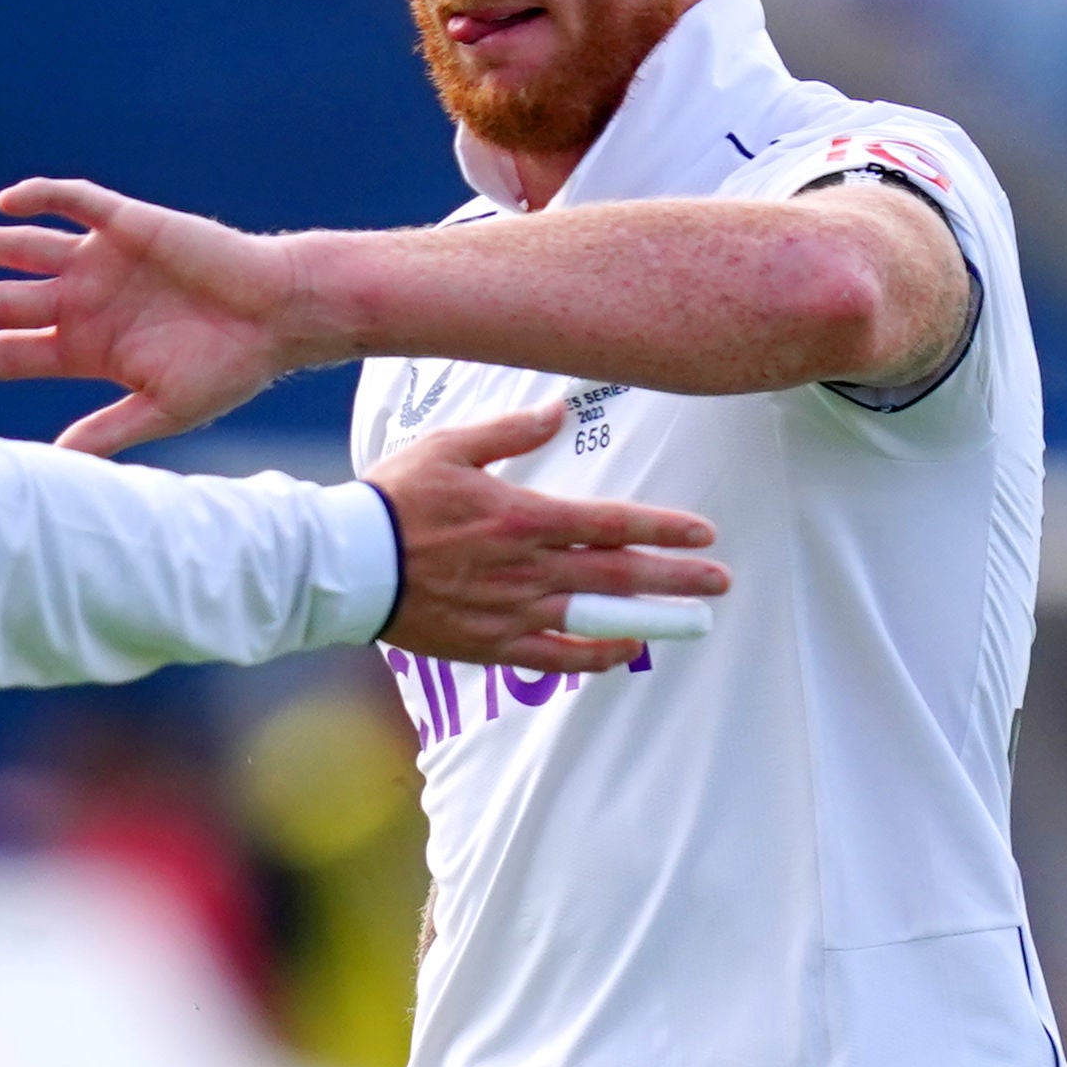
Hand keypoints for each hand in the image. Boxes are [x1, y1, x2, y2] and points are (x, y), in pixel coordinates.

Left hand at [0, 179, 318, 456]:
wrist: (280, 316)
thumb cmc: (230, 367)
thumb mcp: (164, 409)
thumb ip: (108, 431)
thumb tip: (56, 466)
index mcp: (88, 349)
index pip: (13, 353)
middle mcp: (85, 302)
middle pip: (4, 302)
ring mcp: (102, 261)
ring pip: (23, 248)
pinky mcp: (128, 224)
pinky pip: (76, 202)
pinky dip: (42, 197)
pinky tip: (7, 202)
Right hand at [374, 402, 726, 672]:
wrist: (346, 562)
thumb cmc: (394, 498)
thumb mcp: (449, 447)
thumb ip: (510, 431)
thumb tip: (560, 410)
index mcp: (522, 516)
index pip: (610, 524)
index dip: (662, 529)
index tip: (704, 534)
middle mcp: (526, 567)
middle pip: (616, 574)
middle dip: (674, 578)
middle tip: (720, 583)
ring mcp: (510, 610)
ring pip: (594, 616)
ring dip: (647, 618)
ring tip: (691, 622)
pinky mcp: (489, 643)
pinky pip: (553, 656)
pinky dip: (593, 656)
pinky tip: (624, 649)